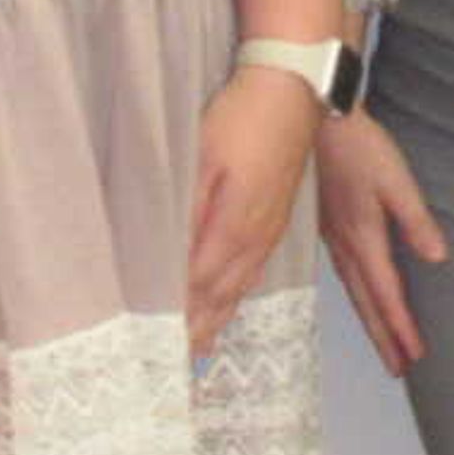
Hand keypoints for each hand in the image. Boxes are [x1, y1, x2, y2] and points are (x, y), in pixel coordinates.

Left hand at [188, 68, 322, 364]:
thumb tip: (170, 256)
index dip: (181, 318)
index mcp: (235, 227)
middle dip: (199, 329)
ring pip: (240, 286)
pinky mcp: (276, 216)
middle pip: (221, 296)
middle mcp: (256, 237)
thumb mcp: (203, 159)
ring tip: (199, 344)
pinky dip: (236, 293)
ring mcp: (270, 228)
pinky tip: (228, 297)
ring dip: (218, 316)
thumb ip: (188, 210)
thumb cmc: (242, 119)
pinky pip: (253, 269)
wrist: (292, 93)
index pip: (199, 286)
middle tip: (177, 362)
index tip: (161, 348)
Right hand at [313, 108, 448, 375]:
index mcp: (364, 236)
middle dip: (383, 337)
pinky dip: (354, 294)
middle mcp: (344, 244)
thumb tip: (438, 258)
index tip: (414, 357)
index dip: (400, 327)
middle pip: (366, 301)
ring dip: (369, 319)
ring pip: (352, 289)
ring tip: (383, 344)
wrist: (316, 116)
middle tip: (397, 369)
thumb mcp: (397, 179)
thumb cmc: (358, 145)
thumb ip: (416, 221)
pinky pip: (342, 272)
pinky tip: (358, 295)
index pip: (386, 293)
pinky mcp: (325, 224)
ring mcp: (331, 235)